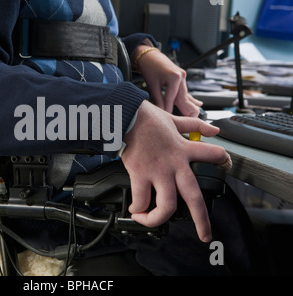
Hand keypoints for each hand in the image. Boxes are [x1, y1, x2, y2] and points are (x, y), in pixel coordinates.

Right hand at [121, 101, 229, 241]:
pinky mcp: (140, 174)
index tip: (225, 167)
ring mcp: (157, 172)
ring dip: (158, 219)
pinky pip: (141, 200)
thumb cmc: (147, 118)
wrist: (125, 116)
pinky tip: (135, 209)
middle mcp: (174, 165)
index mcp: (184, 150)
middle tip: (205, 235)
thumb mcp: (174, 120)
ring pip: (166, 206)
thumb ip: (195, 126)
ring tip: (151, 221)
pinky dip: (138, 209)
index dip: (223, 161)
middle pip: (194, 197)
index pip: (213, 154)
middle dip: (201, 220)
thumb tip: (214, 129)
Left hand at [133, 45, 202, 116]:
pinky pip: (185, 91)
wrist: (149, 56)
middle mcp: (181, 76)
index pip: (172, 99)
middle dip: (186, 111)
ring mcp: (183, 77)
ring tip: (193, 118)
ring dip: (187, 106)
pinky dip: (189, 99)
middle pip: (184, 98)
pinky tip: (198, 104)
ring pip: (185, 95)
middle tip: (188, 123)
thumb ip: (158, 100)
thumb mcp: (152, 85)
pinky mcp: (181, 78)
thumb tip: (160, 112)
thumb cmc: (149, 67)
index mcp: (174, 77)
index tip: (169, 120)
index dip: (170, 110)